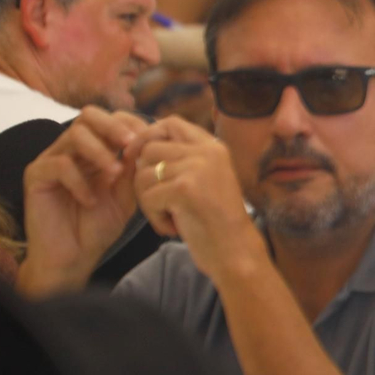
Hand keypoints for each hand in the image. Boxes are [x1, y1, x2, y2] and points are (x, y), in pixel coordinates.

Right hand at [19, 107, 149, 294]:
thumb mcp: (126, 195)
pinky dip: (80, 181)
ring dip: (100, 152)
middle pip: (89, 115)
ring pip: (74, 134)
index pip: (110, 119)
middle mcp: (71, 150)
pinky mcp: (35, 176)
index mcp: (94, 150)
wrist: (73, 258)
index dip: (131, 124)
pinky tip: (90, 200)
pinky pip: (58, 164)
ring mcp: (51, 160)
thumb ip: (135, 168)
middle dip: (114, 126)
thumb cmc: (98, 227)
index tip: (149, 141)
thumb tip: (146, 140)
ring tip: (115, 175)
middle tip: (131, 144)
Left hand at [132, 118, 267, 281]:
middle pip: (149, 149)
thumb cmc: (216, 222)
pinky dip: (155, 217)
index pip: (170, 123)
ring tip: (169, 216)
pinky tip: (173, 227)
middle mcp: (207, 151)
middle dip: (144, 177)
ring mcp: (197, 168)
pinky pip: (148, 197)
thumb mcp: (205, 180)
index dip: (147, 136)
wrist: (236, 252)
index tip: (138, 158)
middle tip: (159, 201)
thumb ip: (183, 160)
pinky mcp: (185, 188)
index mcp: (214, 147)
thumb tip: (139, 147)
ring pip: (143, 175)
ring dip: (148, 201)